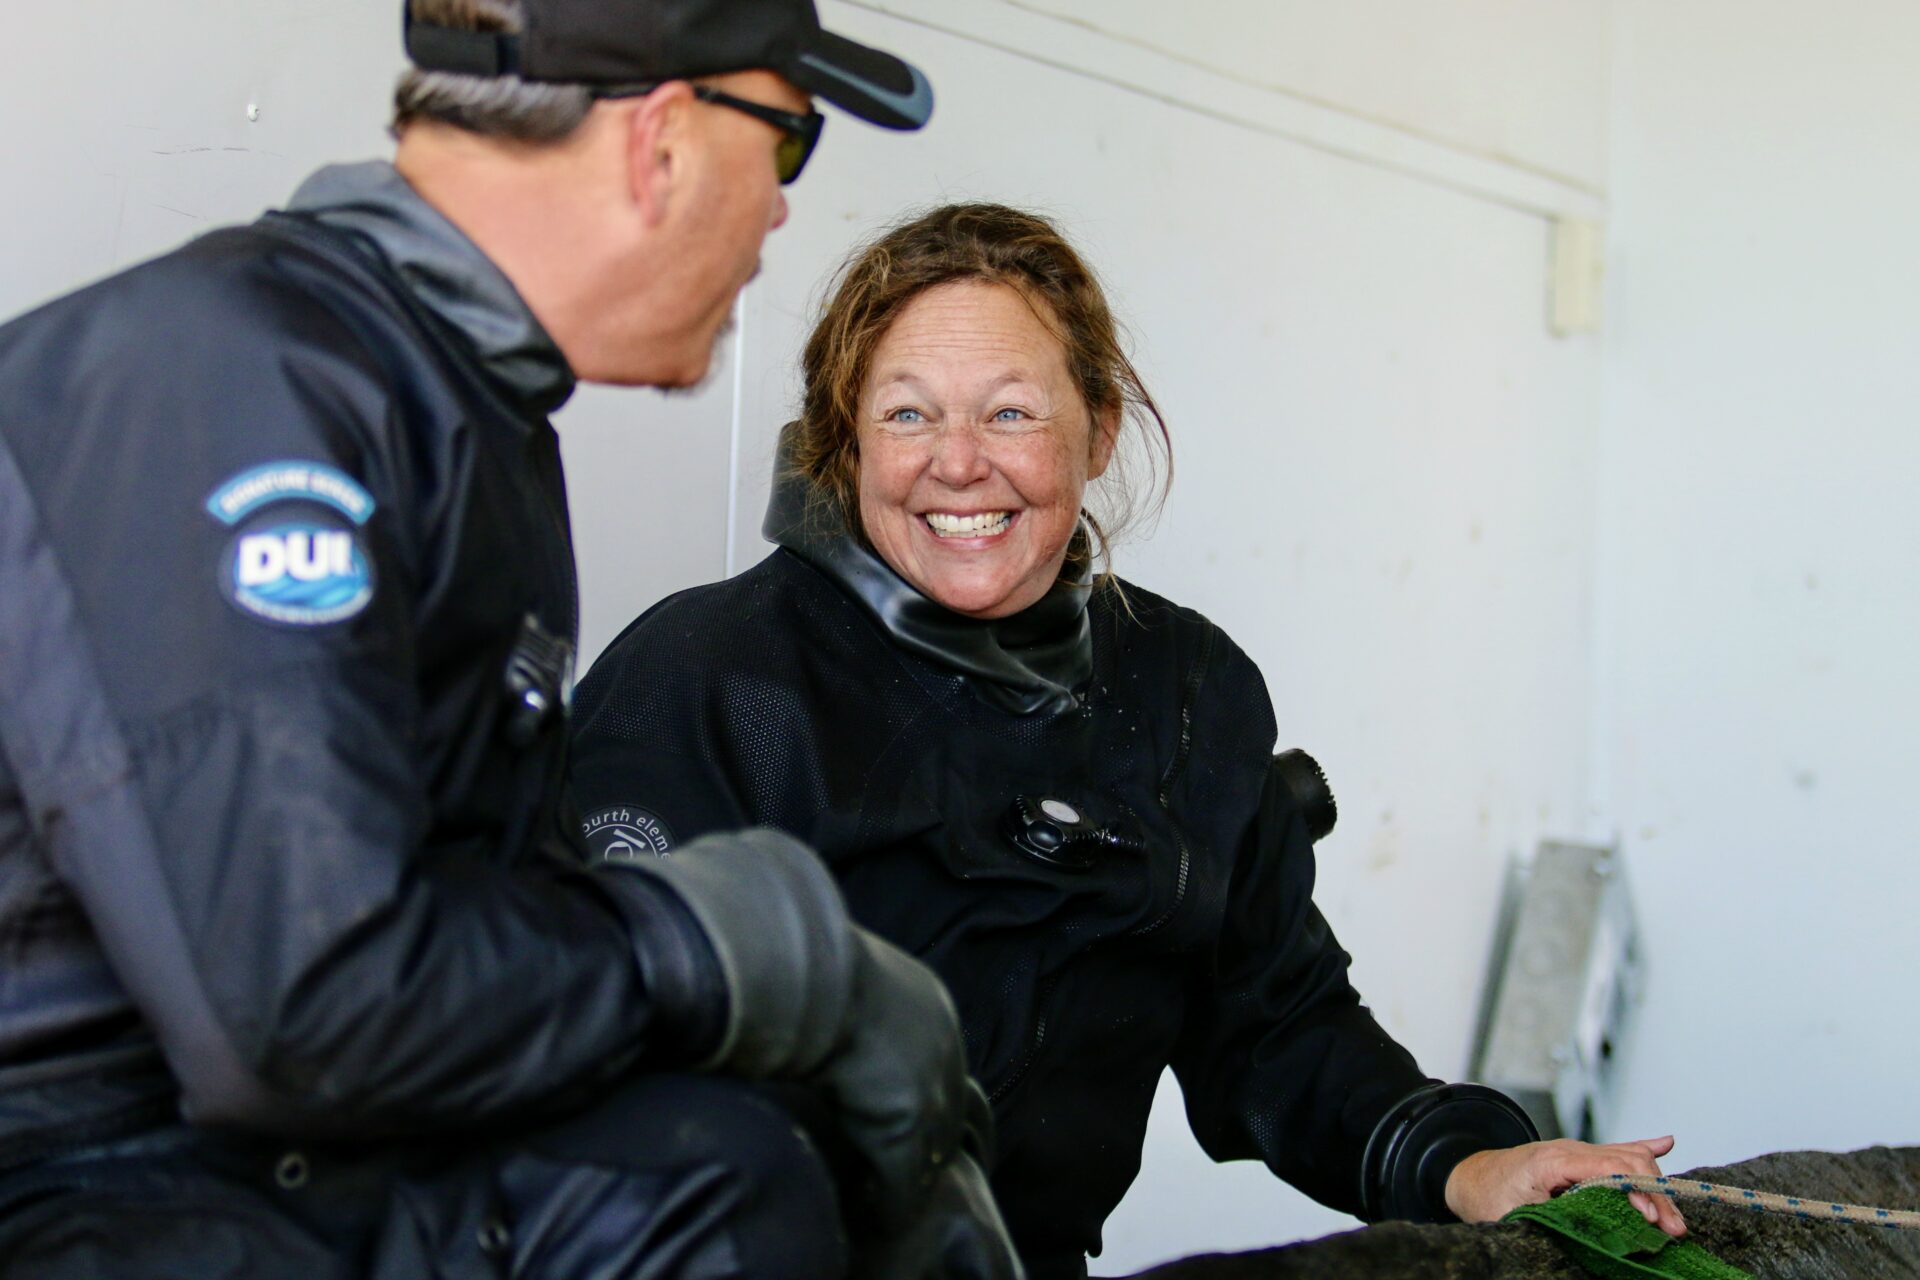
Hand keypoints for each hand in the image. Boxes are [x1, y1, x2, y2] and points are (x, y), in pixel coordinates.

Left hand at [1445, 1135, 1687, 1236]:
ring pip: (1627, 1158)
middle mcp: (1569, 1150)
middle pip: (1626, 1162)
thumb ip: (1553, 1220)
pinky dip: (1643, 1149)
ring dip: (1654, 1185)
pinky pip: (1616, 1151)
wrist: (1465, 1175)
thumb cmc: (1487, 1197)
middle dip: (1655, 1194)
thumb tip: (1590, 1237)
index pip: (1610, 1169)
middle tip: (1675, 1230)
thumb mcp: (1515, 1216)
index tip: (1655, 1221)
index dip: (1637, 1192)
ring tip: (1675, 1217)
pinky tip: (1666, 1143)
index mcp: (1554, 1161)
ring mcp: (1576, 1151)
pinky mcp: (1578, 1158)